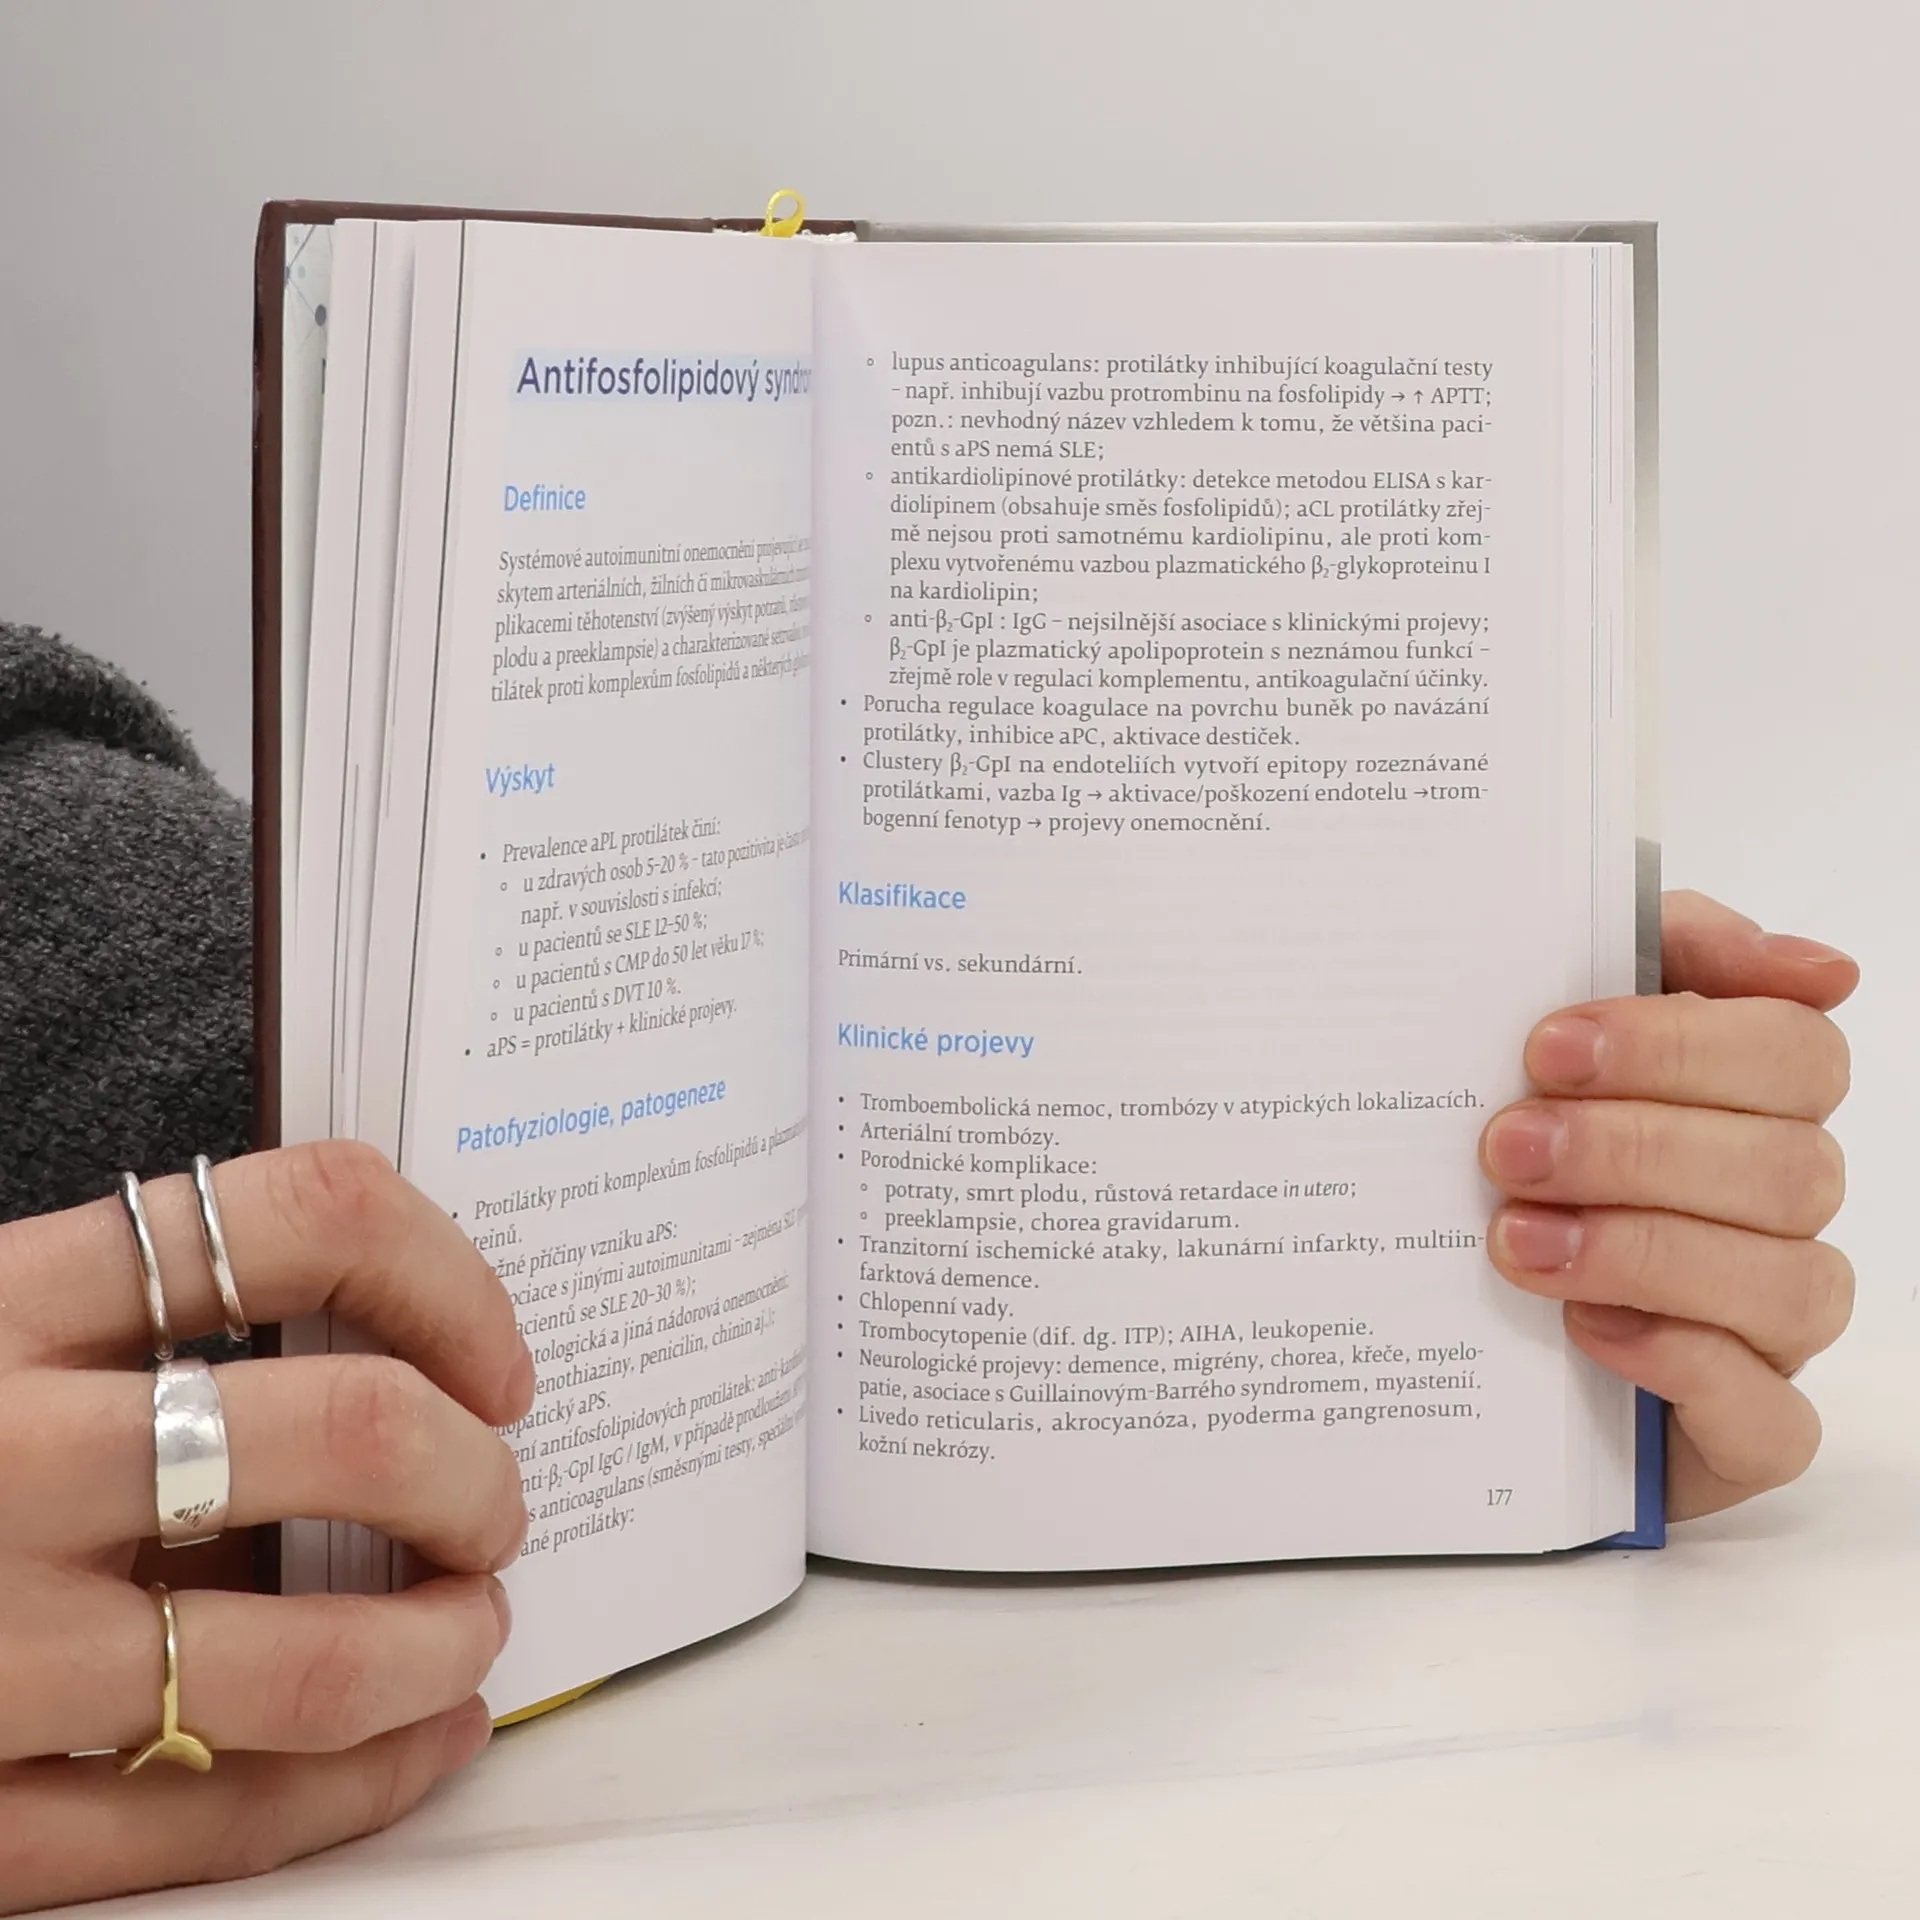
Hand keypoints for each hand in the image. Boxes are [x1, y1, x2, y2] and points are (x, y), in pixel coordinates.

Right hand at [0, 1143, 533, 1912]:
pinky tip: (418, 1746)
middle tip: (494, 1501)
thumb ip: (120, 1326)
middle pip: (354, 1431)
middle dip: (476, 1477)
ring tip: (472, 1624)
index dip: (448, 1279)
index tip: (497, 1358)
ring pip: (314, 1655)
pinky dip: (360, 1785)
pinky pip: (214, 1820)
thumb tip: (380, 1353)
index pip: (303, 1217)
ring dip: (448, 1639)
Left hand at [1480, 891, 1855, 1519]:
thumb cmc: (1524, 1155)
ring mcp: (1775, 1327)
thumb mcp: (1562, 1034)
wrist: (1454, 1325)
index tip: (1549, 1045)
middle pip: (1786, 1165)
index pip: (1793, 1050)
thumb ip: (1660, 950)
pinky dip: (1682, 1365)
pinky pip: (1773, 1418)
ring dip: (1643, 1252)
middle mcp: (1782, 1210)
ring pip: (1789, 1283)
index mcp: (1755, 1102)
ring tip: (1515, 1239)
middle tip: (1508, 1147)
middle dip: (1634, 1148)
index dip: (1679, 1044)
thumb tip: (1815, 966)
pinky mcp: (1747, 1434)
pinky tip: (1588, 1330)